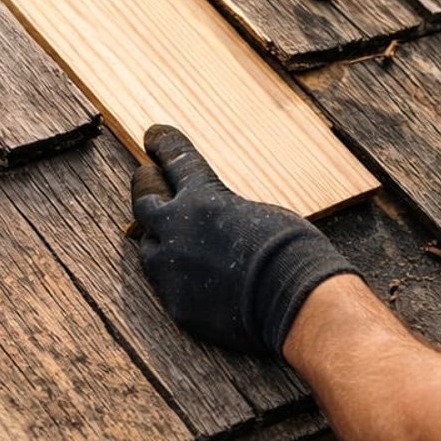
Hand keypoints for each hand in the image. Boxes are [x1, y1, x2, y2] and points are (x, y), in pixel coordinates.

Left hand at [129, 124, 357, 357]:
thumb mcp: (262, 213)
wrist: (296, 300)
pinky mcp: (177, 305)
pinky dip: (175, 278)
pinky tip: (189, 279)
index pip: (175, 160)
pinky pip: (166, 286)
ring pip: (147, 246)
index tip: (153, 135)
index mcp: (204, 197)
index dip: (164, 145)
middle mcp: (178, 229)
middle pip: (145, 199)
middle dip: (146, 185)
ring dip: (156, 237)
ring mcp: (172, 269)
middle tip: (146, 177)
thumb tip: (223, 222)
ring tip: (165, 236)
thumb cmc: (293, 250)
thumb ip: (229, 213)